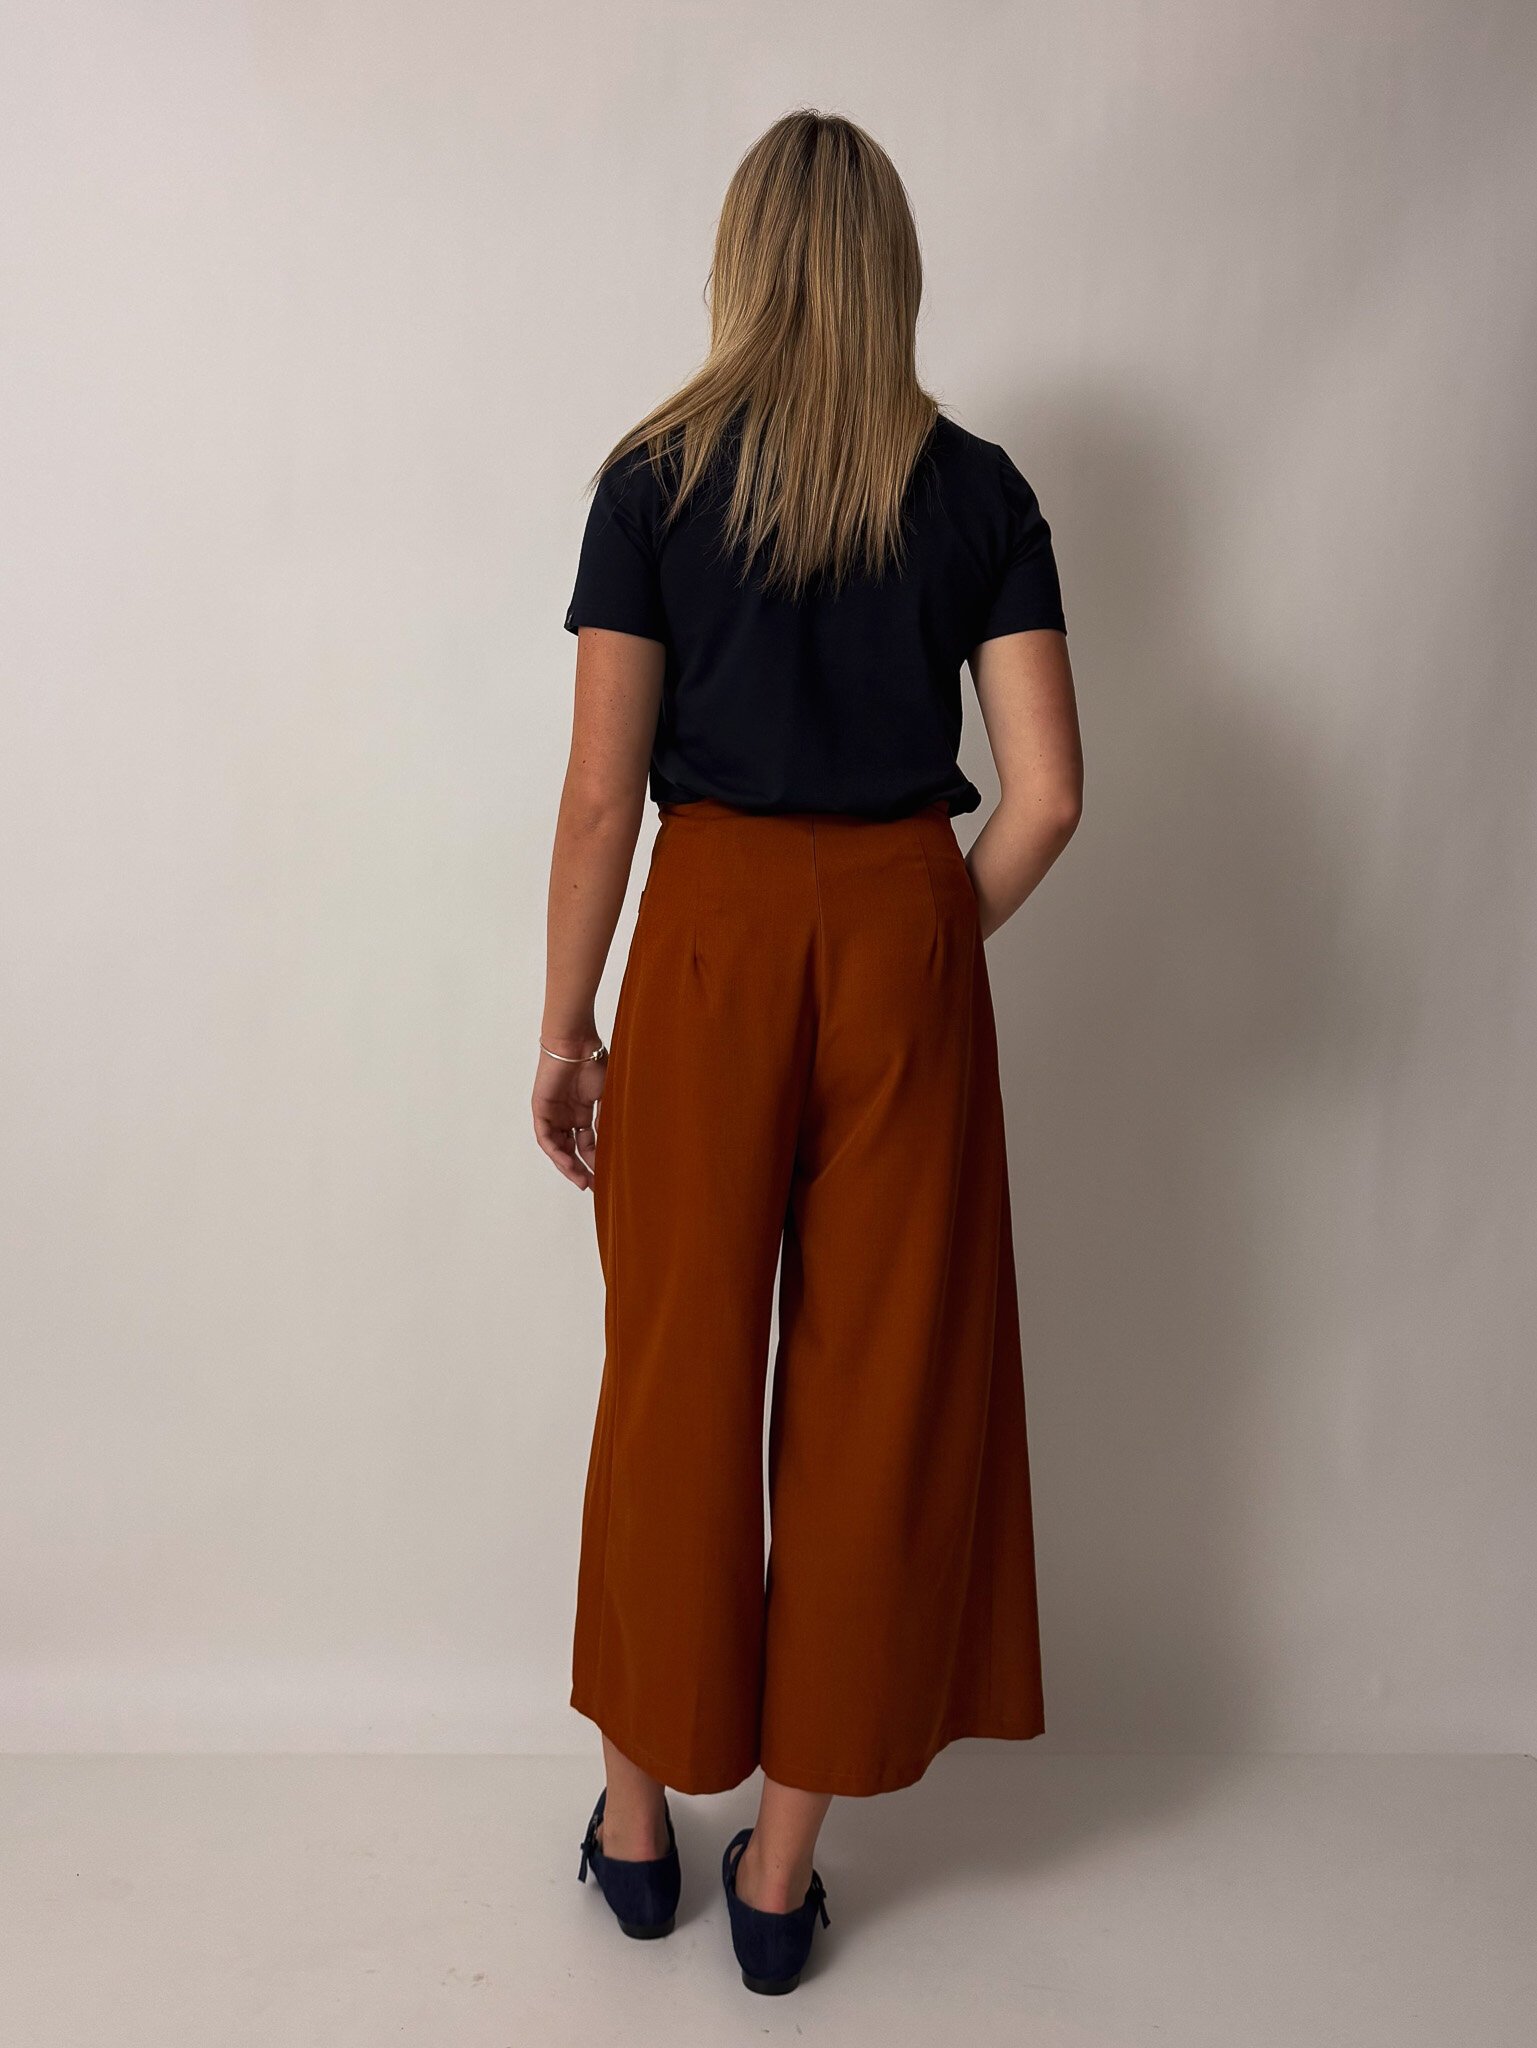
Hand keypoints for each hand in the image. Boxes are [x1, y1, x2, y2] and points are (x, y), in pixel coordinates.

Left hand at [532, 1043, 606, 1190]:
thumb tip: (611, 1146)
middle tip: (593, 1186)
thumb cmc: (593, 1061)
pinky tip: (568, 1163)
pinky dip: (556, 1152)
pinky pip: (546, 1137)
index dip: (595, 1161)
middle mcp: (566, 1116)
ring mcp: (553, 1113)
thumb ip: (605, 1120)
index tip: (605, 1177)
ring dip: (568, 1166)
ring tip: (581, 1180)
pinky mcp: (541, 1110)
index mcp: (582, 1112)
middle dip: (582, 1169)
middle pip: (571, 1150)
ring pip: (558, 1148)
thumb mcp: (605, 1096)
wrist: (576, 1042)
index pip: (587, 1144)